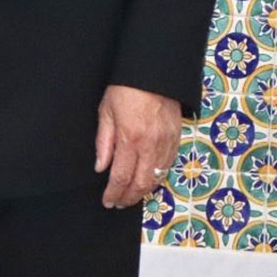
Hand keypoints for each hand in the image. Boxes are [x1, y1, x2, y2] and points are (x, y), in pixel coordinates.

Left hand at [94, 85, 181, 208]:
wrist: (155, 73)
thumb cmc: (125, 89)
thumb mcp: (106, 112)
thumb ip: (104, 142)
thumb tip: (101, 167)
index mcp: (130, 139)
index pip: (120, 176)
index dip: (114, 193)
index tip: (108, 201)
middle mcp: (150, 146)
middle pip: (141, 183)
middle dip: (129, 197)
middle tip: (119, 203)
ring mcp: (166, 144)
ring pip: (157, 179)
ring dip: (144, 192)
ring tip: (131, 196)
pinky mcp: (176, 140)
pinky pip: (168, 167)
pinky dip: (158, 178)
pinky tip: (148, 181)